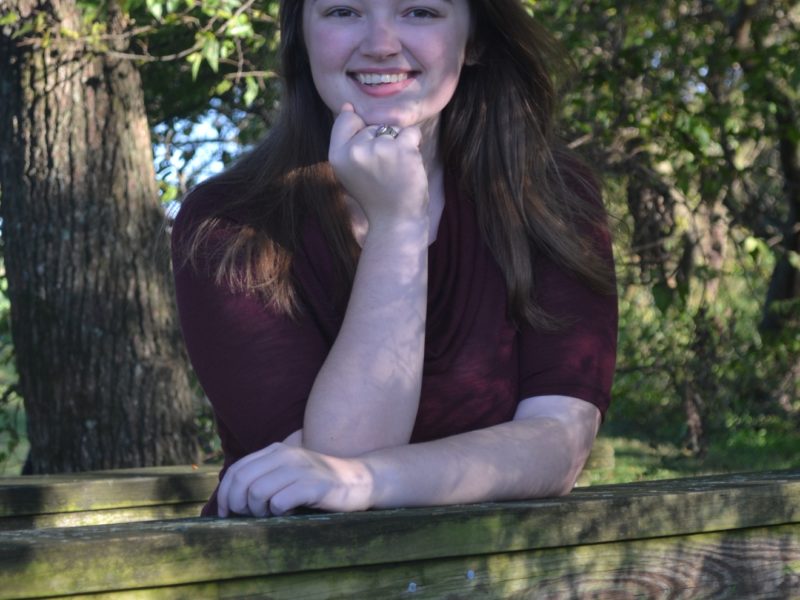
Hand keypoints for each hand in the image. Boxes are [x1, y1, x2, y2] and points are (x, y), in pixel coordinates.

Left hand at [216, 443, 373, 516]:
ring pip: (257, 492)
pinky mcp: (313, 485)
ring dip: (258, 511)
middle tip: (248, 517)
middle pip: (242, 481)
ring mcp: (300, 469)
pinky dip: (278, 513)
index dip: (225, 495)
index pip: (236, 470)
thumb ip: (264, 476)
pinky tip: (289, 513)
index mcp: (276, 450)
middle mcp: (286, 455)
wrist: (359, 480)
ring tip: (272, 514)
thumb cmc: (318, 483)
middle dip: (237, 505)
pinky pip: (279, 502)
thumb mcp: (289, 472)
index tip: (226, 514)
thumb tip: (230, 499)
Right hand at [329, 103, 427, 226]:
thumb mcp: (348, 170)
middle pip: (372, 126)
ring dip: (398, 145)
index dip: (360, 134)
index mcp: (337, 156)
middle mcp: (355, 150)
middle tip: (382, 172)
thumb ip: (346, 140)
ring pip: (392, 129)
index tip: (367, 159)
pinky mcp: (402, 149)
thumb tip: (347, 107)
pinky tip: (408, 165)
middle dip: (381, 143)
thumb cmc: (373, 195)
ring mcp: (379, 148)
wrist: (395, 220)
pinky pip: (411, 132)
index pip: (346, 120)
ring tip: (395, 171)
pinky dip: (414, 145)